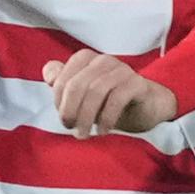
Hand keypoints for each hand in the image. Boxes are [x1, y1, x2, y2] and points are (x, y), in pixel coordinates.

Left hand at [42, 50, 177, 138]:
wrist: (146, 107)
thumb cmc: (107, 100)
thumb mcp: (82, 93)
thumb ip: (63, 81)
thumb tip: (48, 76)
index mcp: (85, 59)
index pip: (62, 79)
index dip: (59, 102)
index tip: (64, 120)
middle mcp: (102, 60)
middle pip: (77, 85)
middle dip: (70, 110)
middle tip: (70, 129)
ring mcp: (121, 69)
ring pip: (96, 91)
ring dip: (86, 117)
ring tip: (84, 134)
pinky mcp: (137, 83)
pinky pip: (117, 99)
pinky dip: (106, 117)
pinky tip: (102, 131)